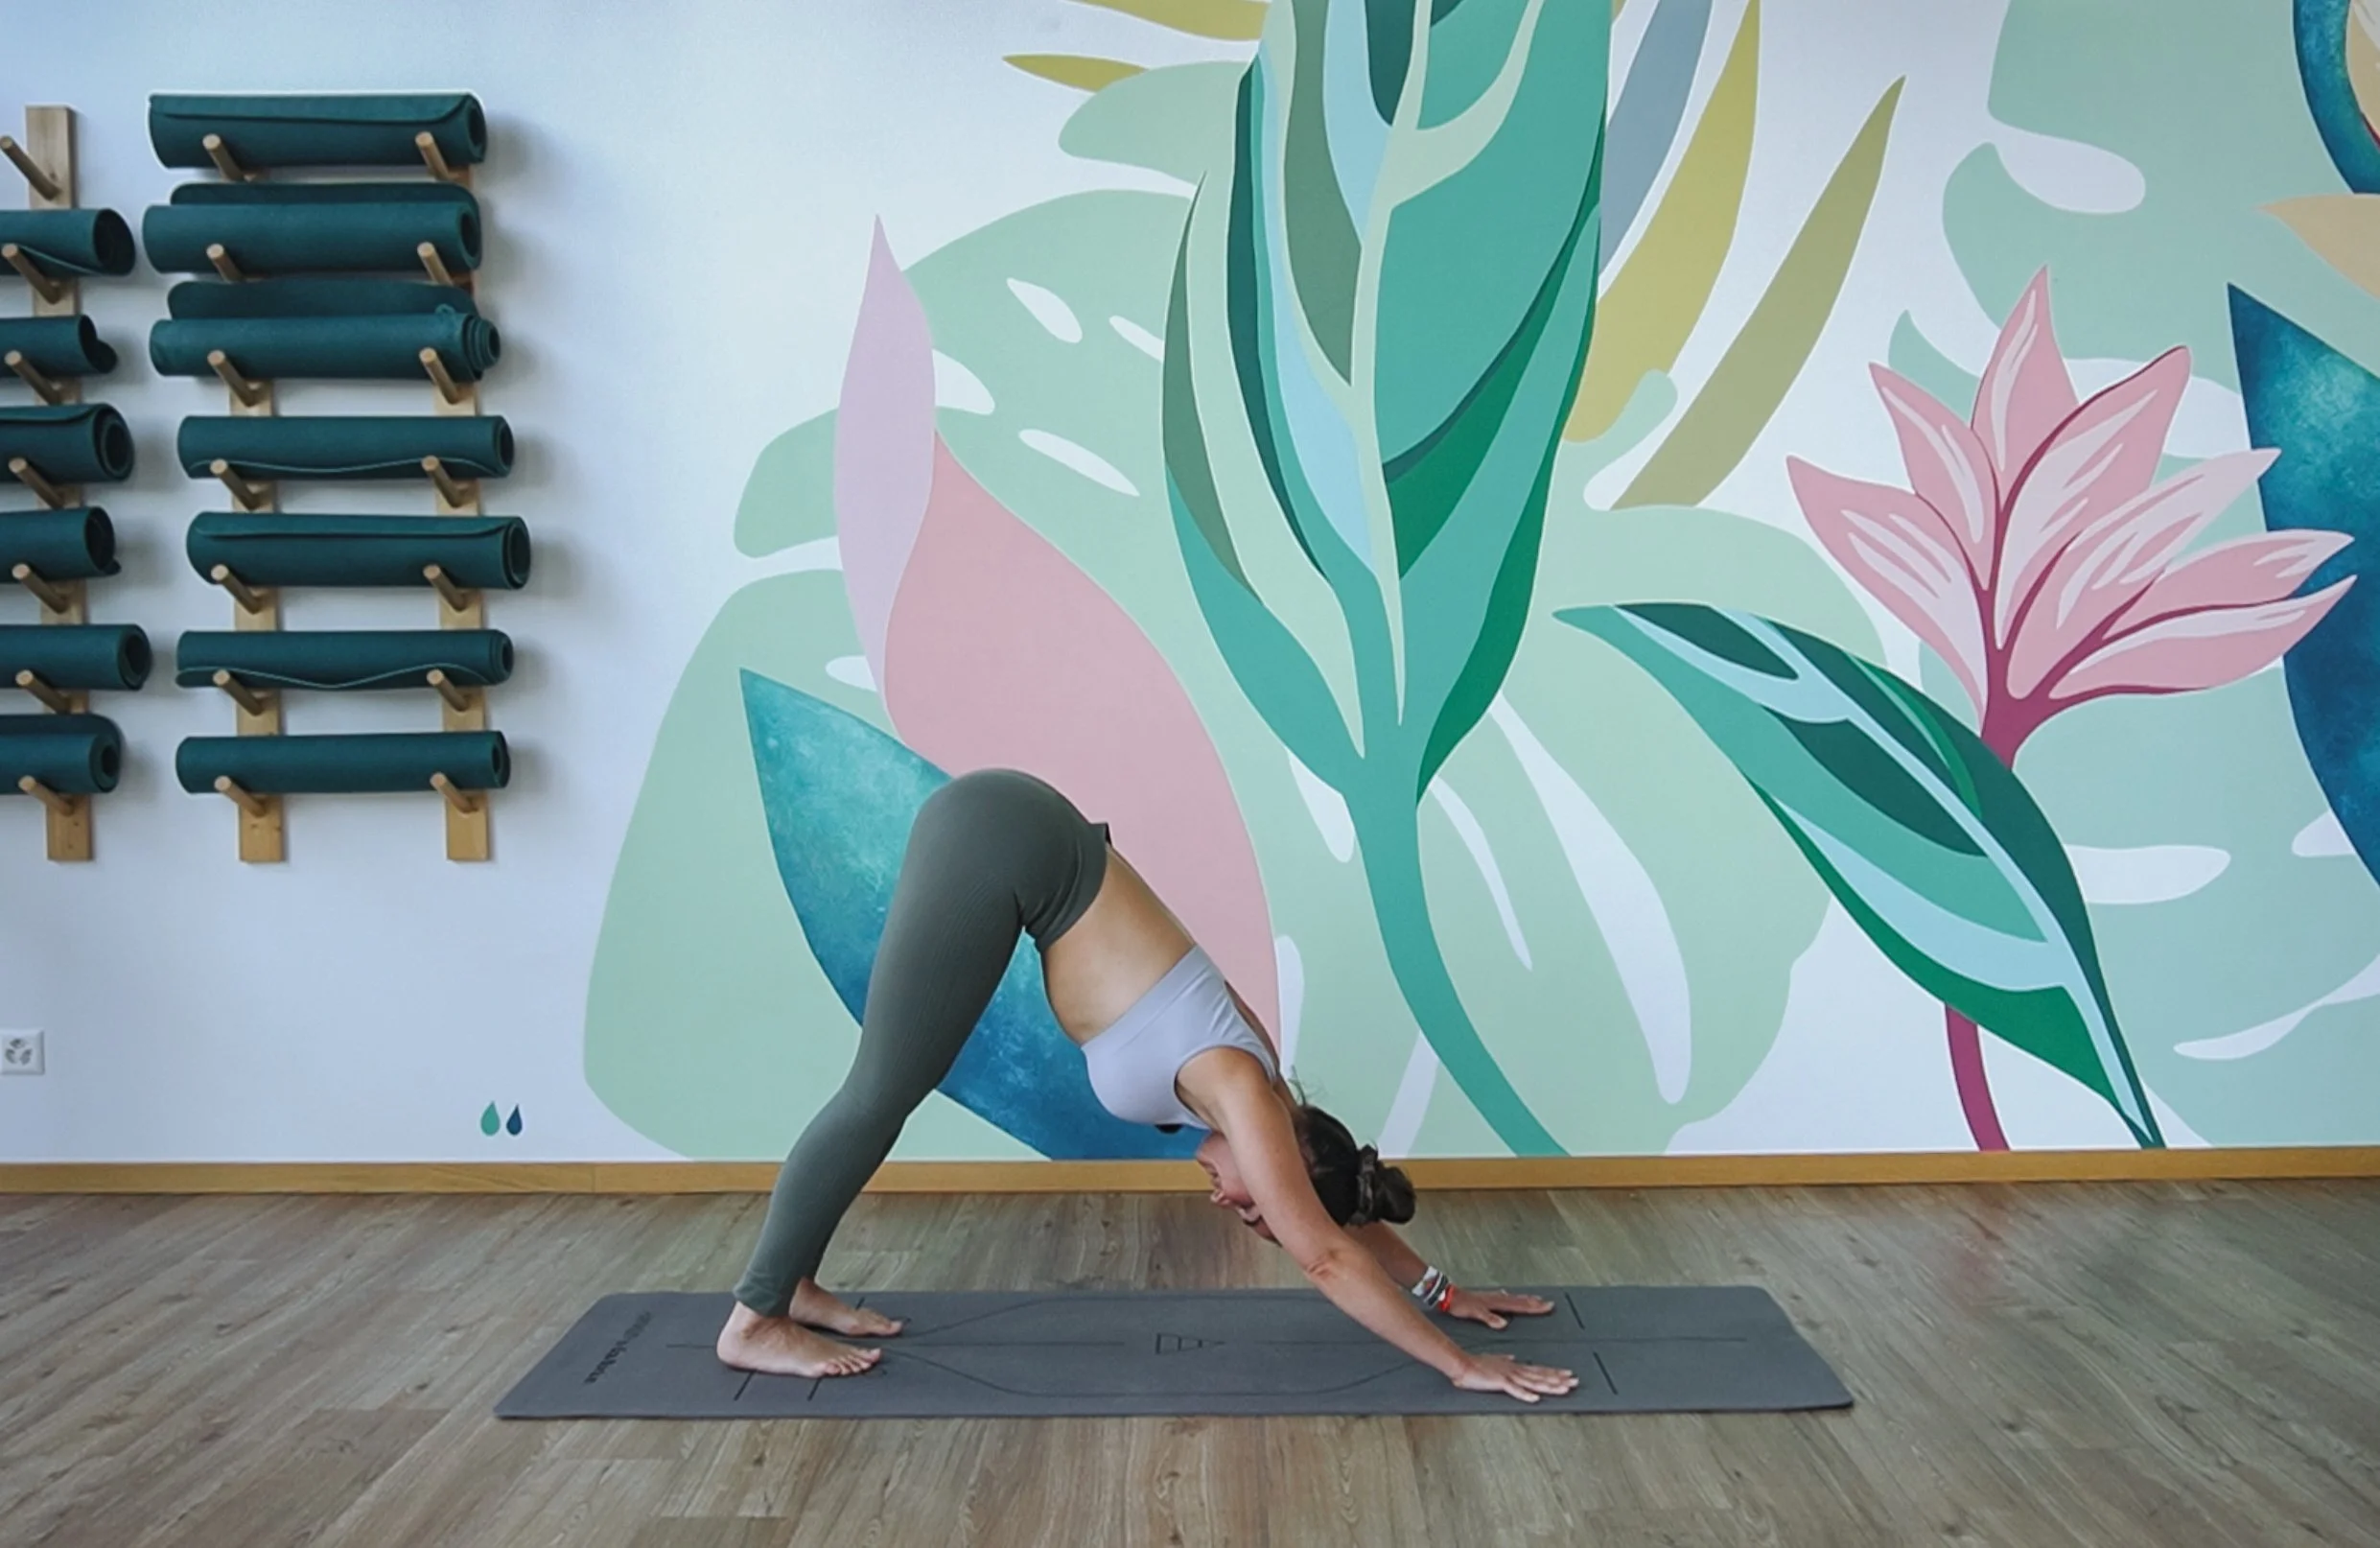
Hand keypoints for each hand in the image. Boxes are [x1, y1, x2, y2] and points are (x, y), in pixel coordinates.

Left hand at [1443, 1286, 1554, 1330]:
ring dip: (1526, 1299)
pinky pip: (1506, 1298)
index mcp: (1497, 1303)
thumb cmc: (1462, 1305)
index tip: (1547, 1306)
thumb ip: (1489, 1318)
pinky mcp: (1488, 1298)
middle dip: (1535, 1303)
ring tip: (1536, 1299)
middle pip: (1521, 1301)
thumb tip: (1503, 1324)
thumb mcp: (1475, 1313)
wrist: (1449, 1295)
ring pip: (1514, 1298)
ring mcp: (1493, 1297)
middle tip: (1549, 1303)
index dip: (1534, 1307)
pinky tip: (1510, 1296)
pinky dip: (1512, 1298)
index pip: (1520, 1305)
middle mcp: (1498, 1298)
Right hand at [1450, 1352, 1578, 1403]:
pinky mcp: (1500, 1382)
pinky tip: (1536, 1398)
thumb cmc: (1476, 1363)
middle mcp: (1515, 1370)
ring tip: (1564, 1389)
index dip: (1554, 1373)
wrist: (1462, 1363)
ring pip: (1533, 1382)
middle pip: (1541, 1376)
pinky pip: (1515, 1390)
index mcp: (1515, 1367)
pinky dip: (1526, 1394)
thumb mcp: (1494, 1360)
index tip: (1568, 1374)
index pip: (1539, 1371)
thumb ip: (1505, 1359)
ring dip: (1549, 1386)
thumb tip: (1513, 1357)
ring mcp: (1509, 1376)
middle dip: (1559, 1379)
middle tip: (1575, 1382)